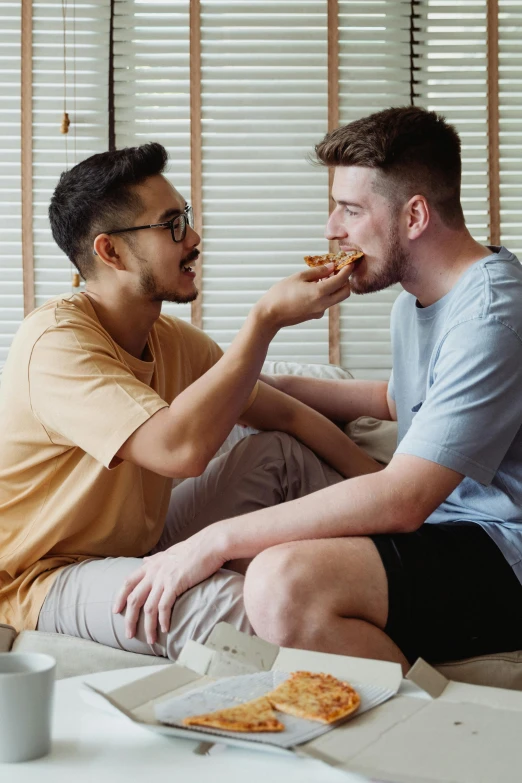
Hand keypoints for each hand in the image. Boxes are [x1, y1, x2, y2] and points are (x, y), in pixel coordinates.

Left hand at [112, 529, 226, 643]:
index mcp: (151, 565)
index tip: (115, 611)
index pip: (128, 582)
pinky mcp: (175, 584)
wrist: (209, 544)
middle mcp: (153, 572)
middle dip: (130, 619)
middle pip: (134, 599)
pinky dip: (163, 620)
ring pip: (148, 607)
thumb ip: (156, 559)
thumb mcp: (169, 552)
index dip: (120, 597)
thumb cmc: (193, 548)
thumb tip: (145, 561)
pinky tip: (165, 629)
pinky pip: (164, 607)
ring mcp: (163, 578)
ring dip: (148, 626)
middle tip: (129, 634)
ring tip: (151, 639)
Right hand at [254, 262, 352, 330]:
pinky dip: (326, 294)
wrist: (270, 315)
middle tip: (338, 270)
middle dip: (345, 281)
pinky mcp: (315, 315)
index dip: (347, 269)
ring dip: (335, 287)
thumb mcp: (299, 277)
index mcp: (320, 292)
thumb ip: (318, 271)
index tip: (349, 262)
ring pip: (336, 298)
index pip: (341, 279)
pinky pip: (326, 303)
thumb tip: (331, 267)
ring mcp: (320, 311)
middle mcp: (323, 304)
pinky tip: (314, 287)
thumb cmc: (280, 294)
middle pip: (345, 292)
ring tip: (323, 277)